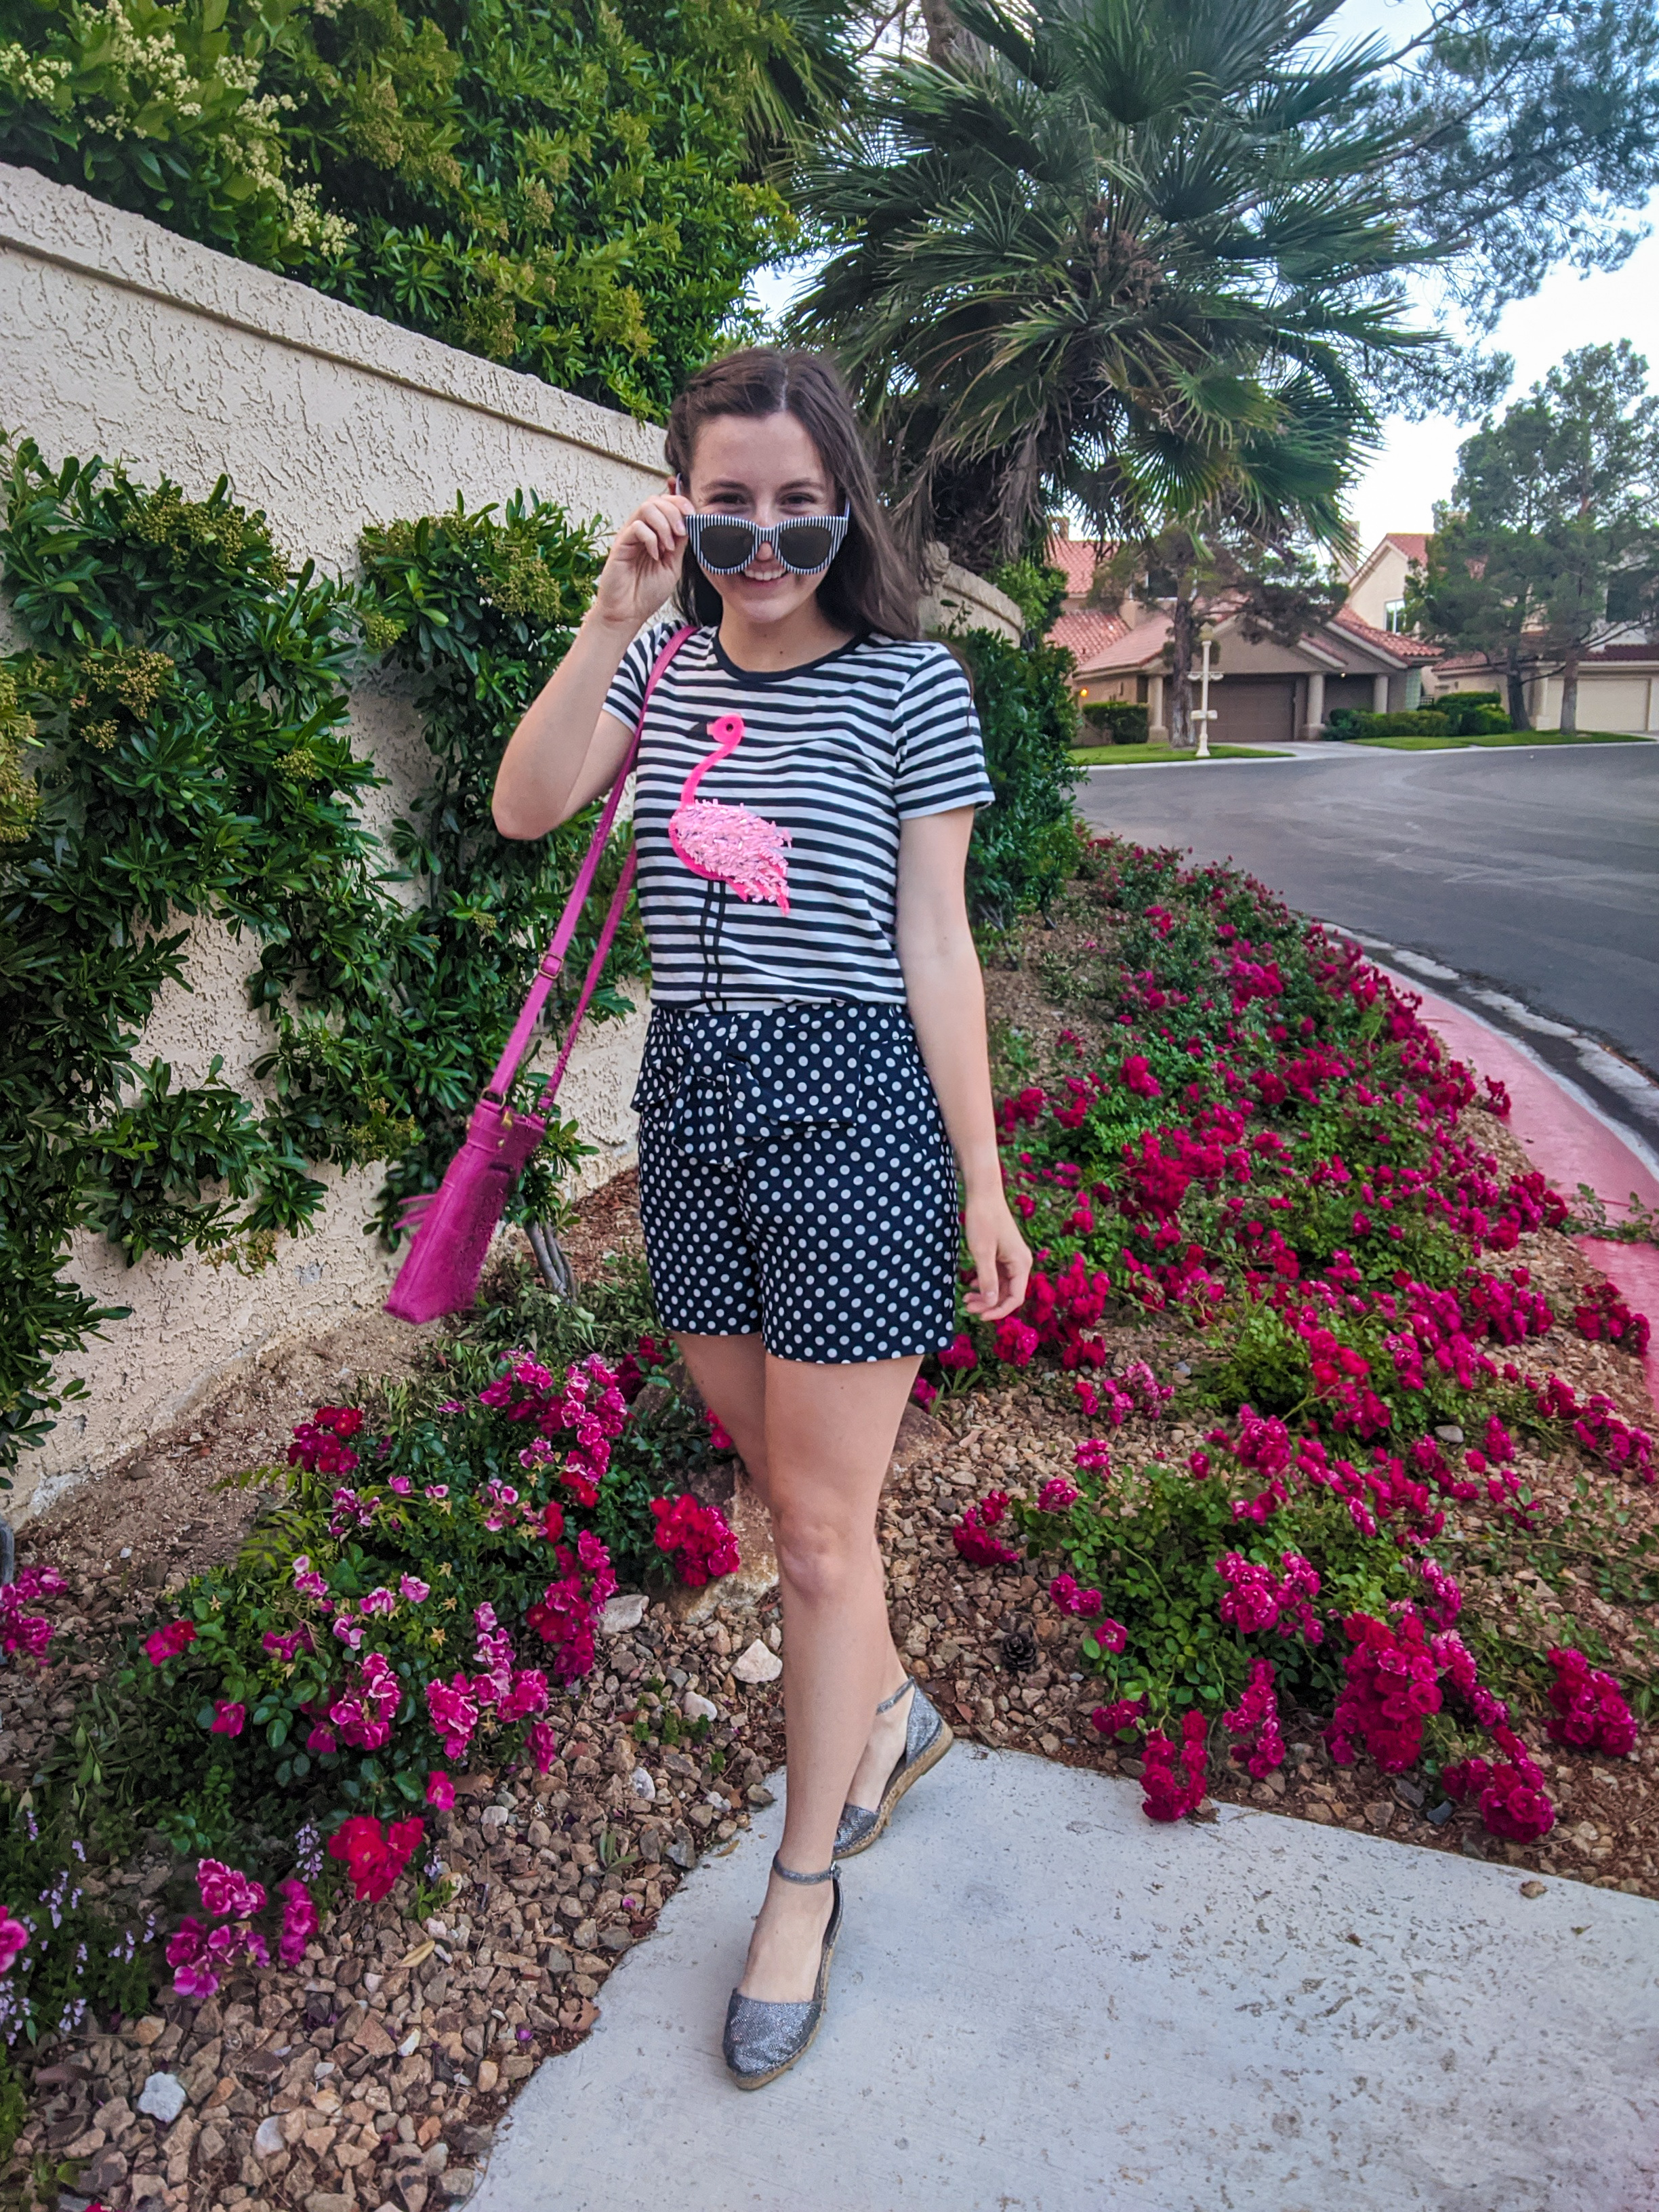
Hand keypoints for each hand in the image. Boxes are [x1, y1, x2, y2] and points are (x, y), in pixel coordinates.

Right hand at [589, 486, 692, 632]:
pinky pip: (637, 527)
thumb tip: (690, 524)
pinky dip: (651, 538)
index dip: (680, 503)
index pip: (666, 504)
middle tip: (680, 533)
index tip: (693, 516)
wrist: (628, 613)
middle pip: (657, 500)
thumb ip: (680, 545)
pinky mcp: (621, 545)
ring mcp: (630, 536)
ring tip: (668, 547)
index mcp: (654, 534)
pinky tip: (655, 555)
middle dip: (674, 512)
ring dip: (664, 523)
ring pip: (647, 507)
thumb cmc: (646, 593)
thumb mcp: (673, 566)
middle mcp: (641, 531)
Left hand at [962, 1191, 1030, 1322]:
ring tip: (967, 1298)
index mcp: (1021, 1264)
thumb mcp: (982, 1252)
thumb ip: (988, 1279)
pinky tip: (972, 1284)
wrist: (984, 1194)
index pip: (1015, 1298)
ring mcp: (1013, 1258)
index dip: (998, 1311)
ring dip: (986, 1294)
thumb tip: (991, 1303)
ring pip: (1002, 1285)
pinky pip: (998, 1275)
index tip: (979, 1315)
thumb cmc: (983, 1220)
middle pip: (1008, 1293)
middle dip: (989, 1303)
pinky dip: (986, 1282)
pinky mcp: (1004, 1253)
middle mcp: (1021, 1263)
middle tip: (967, 1306)